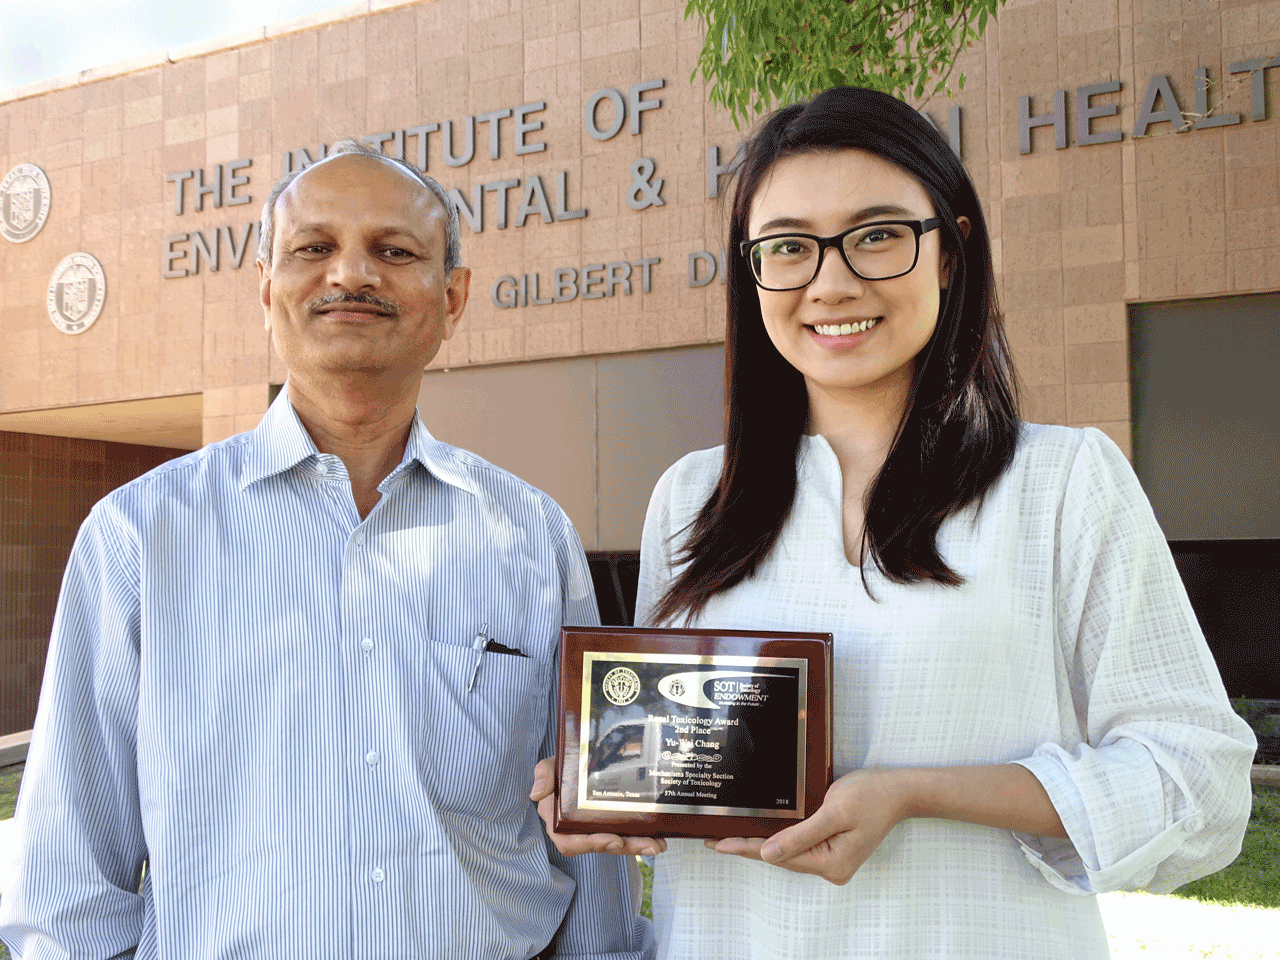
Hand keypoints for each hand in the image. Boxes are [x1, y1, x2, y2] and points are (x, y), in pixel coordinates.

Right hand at [530, 756, 666, 857]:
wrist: (577, 758)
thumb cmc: (560, 765)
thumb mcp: (549, 765)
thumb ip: (544, 775)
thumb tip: (537, 793)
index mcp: (558, 820)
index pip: (569, 841)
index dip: (590, 844)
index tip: (613, 839)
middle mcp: (576, 829)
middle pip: (600, 845)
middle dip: (625, 847)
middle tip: (649, 844)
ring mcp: (594, 827)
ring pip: (616, 842)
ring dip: (637, 845)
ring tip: (658, 844)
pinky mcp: (609, 823)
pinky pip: (624, 834)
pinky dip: (641, 836)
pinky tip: (658, 836)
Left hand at [703, 768, 910, 884]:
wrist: (900, 790)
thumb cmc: (871, 795)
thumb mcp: (834, 811)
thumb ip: (800, 835)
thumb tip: (766, 854)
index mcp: (832, 863)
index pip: (779, 857)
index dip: (746, 848)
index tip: (718, 844)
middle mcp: (832, 868)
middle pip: (782, 858)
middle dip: (749, 847)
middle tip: (714, 839)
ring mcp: (833, 861)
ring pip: (789, 853)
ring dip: (762, 844)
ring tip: (730, 837)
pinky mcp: (834, 849)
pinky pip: (800, 846)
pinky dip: (780, 839)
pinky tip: (762, 833)